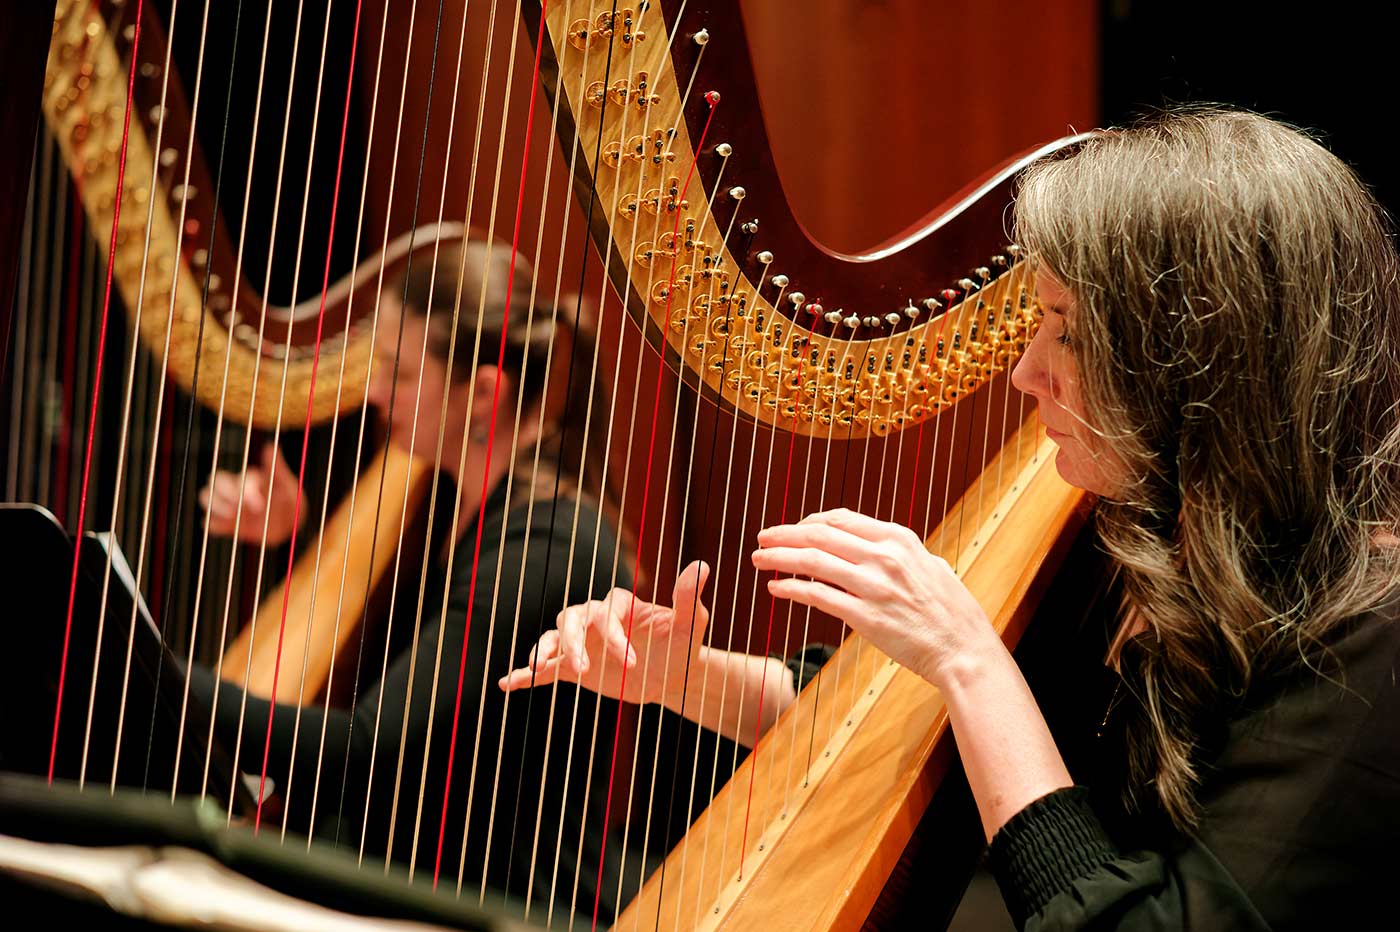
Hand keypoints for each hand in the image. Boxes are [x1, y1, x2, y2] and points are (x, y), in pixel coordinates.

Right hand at [198, 442, 303, 545]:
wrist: (289, 523)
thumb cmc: (287, 499)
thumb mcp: (286, 485)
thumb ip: (278, 469)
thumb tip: (270, 447)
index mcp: (250, 479)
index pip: (242, 478)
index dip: (248, 489)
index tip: (260, 503)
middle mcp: (235, 490)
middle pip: (216, 482)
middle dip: (226, 493)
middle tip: (240, 505)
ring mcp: (228, 506)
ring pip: (207, 497)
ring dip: (215, 505)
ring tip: (231, 513)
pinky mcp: (227, 524)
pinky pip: (211, 522)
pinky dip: (212, 523)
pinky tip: (215, 525)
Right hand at [498, 561, 710, 705]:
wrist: (672, 675)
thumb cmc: (682, 644)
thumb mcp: (691, 624)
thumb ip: (687, 598)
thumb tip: (700, 565)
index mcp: (619, 604)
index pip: (606, 614)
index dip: (614, 636)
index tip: (631, 662)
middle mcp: (595, 619)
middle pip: (570, 619)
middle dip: (573, 642)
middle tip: (583, 669)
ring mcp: (582, 643)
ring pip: (553, 638)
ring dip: (545, 653)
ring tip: (538, 669)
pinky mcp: (574, 668)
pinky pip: (547, 669)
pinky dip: (526, 675)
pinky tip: (507, 684)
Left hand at [752, 508, 997, 688]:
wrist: (964, 650)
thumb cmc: (951, 612)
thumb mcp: (931, 566)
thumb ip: (904, 554)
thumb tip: (882, 547)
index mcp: (898, 539)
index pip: (840, 519)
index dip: (809, 521)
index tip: (792, 528)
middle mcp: (884, 556)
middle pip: (820, 534)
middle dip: (785, 534)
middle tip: (762, 538)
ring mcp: (873, 585)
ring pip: (812, 561)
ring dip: (779, 558)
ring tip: (759, 560)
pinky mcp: (865, 616)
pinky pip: (818, 596)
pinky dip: (792, 589)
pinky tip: (777, 589)